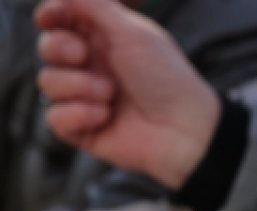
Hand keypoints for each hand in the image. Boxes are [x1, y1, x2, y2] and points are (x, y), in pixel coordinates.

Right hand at [35, 0, 218, 188]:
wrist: (185, 128)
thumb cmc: (166, 77)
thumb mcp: (132, 32)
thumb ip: (96, 5)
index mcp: (103, 39)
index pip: (60, 21)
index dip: (50, 15)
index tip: (52, 17)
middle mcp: (92, 66)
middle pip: (47, 48)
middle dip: (58, 48)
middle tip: (83, 55)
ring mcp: (85, 98)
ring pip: (47, 82)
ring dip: (78, 85)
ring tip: (111, 94)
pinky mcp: (83, 129)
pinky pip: (55, 118)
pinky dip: (78, 114)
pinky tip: (105, 117)